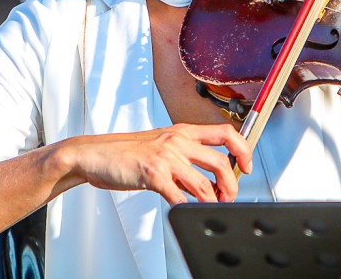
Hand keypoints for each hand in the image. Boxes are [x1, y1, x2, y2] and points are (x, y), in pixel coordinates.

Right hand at [64, 124, 252, 204]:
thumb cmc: (125, 152)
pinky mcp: (153, 173)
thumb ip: (184, 155)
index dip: (244, 150)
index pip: (226, 133)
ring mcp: (166, 156)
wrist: (93, 154)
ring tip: (210, 206)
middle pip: (222, 162)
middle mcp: (177, 140)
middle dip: (231, 186)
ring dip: (213, 201)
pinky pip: (180, 196)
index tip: (247, 166)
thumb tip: (207, 177)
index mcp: (182, 131)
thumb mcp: (160, 144)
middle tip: (228, 196)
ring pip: (205, 184)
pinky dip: (187, 207)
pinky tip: (185, 209)